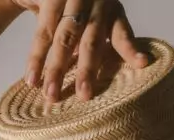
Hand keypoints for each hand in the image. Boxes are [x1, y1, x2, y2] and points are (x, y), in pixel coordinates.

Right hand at [12, 0, 147, 102]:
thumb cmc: (87, 11)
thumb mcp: (104, 20)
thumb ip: (111, 43)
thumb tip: (121, 76)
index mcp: (112, 10)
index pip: (122, 33)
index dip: (130, 49)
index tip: (142, 63)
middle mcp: (93, 3)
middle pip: (90, 40)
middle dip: (86, 70)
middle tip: (84, 96)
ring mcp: (69, 0)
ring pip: (63, 39)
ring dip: (55, 70)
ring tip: (51, 96)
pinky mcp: (48, 2)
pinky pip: (41, 34)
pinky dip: (35, 59)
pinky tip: (31, 80)